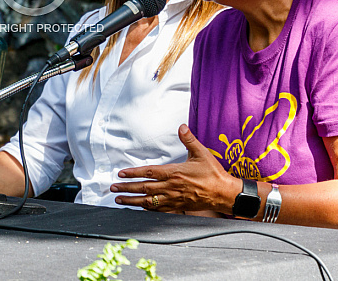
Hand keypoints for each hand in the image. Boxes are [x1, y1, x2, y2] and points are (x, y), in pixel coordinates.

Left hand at [110, 124, 238, 212]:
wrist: (224, 194)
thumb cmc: (213, 173)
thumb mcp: (202, 153)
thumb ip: (189, 139)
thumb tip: (181, 127)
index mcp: (175, 173)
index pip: (149, 172)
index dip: (133, 173)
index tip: (121, 173)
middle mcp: (172, 187)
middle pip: (144, 188)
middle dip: (127, 188)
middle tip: (113, 188)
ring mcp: (174, 199)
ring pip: (148, 201)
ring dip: (133, 201)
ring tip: (120, 200)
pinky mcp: (178, 207)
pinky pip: (159, 210)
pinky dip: (147, 209)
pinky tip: (139, 208)